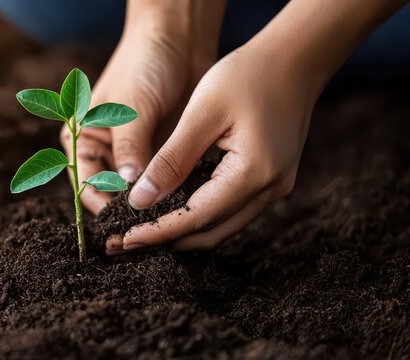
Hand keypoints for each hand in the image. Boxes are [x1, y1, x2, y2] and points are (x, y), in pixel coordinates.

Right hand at [61, 0, 223, 214]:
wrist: (178, 39)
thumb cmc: (144, 65)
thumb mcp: (131, 108)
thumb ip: (130, 150)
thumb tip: (131, 191)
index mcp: (84, 139)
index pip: (86, 184)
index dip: (102, 204)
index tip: (125, 221)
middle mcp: (107, 151)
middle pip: (112, 192)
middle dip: (129, 208)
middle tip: (150, 225)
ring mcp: (136, 153)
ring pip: (139, 190)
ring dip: (151, 202)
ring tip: (168, 215)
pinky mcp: (162, 151)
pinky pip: (164, 179)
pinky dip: (171, 191)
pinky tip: (184, 200)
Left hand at [115, 43, 314, 251]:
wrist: (295, 58)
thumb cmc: (246, 76)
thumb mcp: (201, 114)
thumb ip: (171, 160)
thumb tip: (140, 200)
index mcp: (253, 173)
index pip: (196, 218)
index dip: (158, 232)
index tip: (124, 240)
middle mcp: (270, 189)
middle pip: (211, 232)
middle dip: (167, 240)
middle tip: (126, 243)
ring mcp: (275, 187)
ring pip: (222, 226)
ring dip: (184, 232)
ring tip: (144, 232)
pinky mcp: (271, 179)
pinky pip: (232, 211)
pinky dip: (201, 216)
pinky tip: (174, 211)